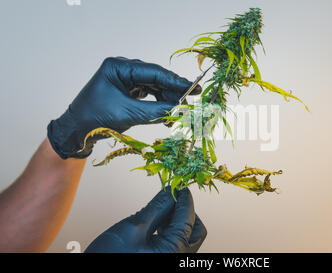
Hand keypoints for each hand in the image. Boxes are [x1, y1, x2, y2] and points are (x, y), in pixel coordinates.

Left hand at [47, 57, 200, 158]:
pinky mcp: (126, 90)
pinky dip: (158, 104)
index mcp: (118, 67)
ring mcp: (124, 79)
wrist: (75, 130)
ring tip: (178, 113)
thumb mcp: (128, 114)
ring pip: (153, 87)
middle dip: (172, 91)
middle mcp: (122, 69)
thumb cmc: (94, 118)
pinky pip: (147, 94)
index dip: (175, 81)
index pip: (153, 72)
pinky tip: (167, 113)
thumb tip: (179, 110)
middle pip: (155, 78)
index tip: (193, 88)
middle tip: (189, 103)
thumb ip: (155, 110)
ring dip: (166, 99)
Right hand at [84, 187, 206, 252]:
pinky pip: (175, 245)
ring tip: (161, 210)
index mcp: (175, 252)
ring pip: (185, 238)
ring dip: (177, 221)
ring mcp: (171, 261)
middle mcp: (178, 259)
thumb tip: (170, 192)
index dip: (184, 198)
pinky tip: (157, 224)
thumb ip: (157, 207)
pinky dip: (169, 232)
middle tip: (172, 198)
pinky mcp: (163, 261)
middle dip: (186, 213)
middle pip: (195, 231)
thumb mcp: (134, 227)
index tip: (179, 186)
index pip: (188, 218)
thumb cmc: (109, 258)